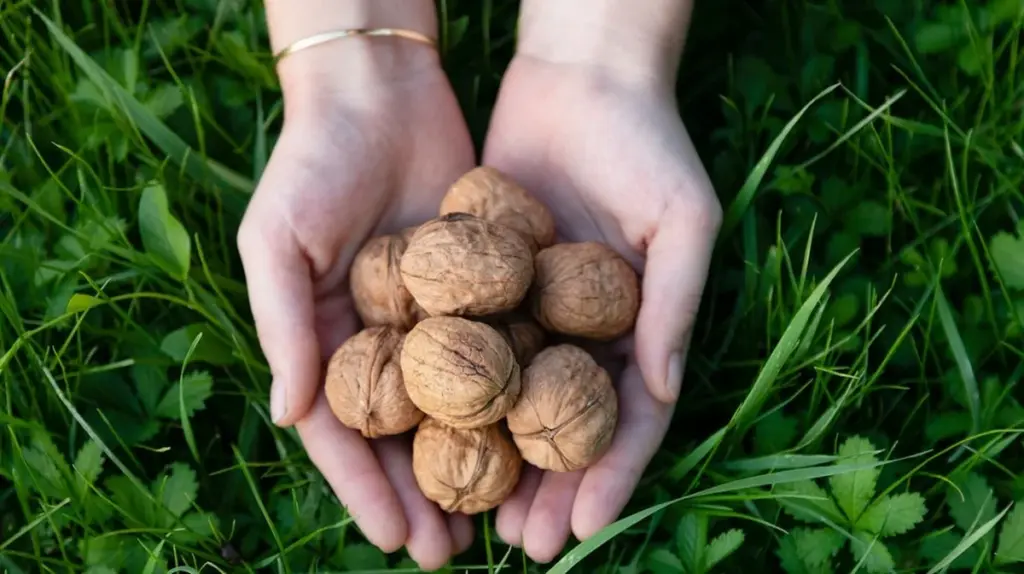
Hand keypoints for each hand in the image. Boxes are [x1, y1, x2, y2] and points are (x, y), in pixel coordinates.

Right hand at [236, 36, 475, 568]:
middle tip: (452, 551)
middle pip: (404, 434)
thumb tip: (290, 417)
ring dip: (473, 462)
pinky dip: (510, 396)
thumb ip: (285, 326)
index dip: (365, 488)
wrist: (378, 90)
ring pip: (455, 405)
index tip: (394, 539)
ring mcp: (431, 317)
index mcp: (326, 338)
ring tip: (499, 519)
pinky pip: (496, 349)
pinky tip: (534, 438)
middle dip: (425, 494)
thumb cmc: (311, 163)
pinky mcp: (478, 286)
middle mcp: (380, 338)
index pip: (343, 431)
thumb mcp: (277, 241)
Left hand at [480, 54, 721, 561]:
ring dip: (494, 460)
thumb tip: (660, 389)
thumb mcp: (682, 218)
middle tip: (523, 545)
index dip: (609, 476)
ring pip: (509, 400)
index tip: (584, 530)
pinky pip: (466, 344)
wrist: (579, 75)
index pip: (627, 419)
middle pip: (562, 425)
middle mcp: (581, 329)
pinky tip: (426, 439)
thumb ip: (673, 303)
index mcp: (635, 328)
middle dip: (548, 488)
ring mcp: (530, 309)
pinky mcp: (482, 279)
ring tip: (471, 516)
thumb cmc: (648, 142)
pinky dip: (450, 394)